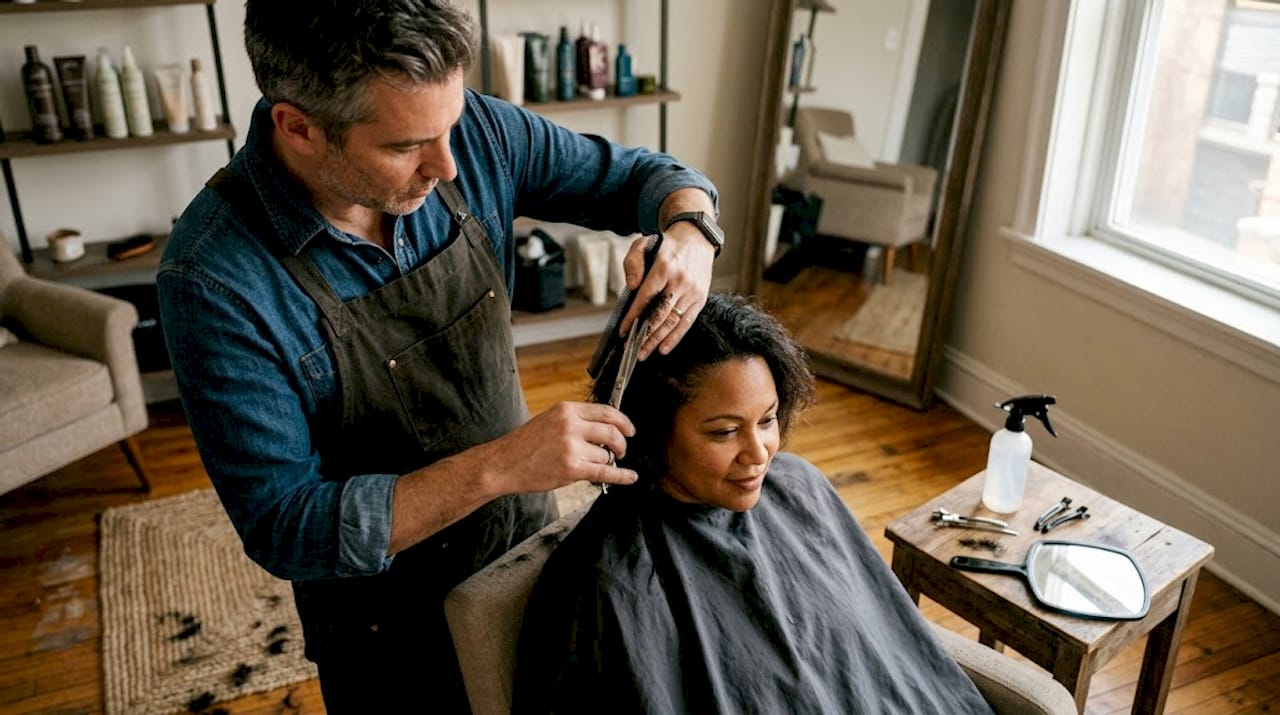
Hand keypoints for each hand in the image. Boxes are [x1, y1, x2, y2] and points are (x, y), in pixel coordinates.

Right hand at [480, 402, 637, 492]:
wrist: (503, 464)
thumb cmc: (524, 444)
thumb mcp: (550, 420)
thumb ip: (575, 420)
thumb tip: (604, 428)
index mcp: (566, 410)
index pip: (606, 411)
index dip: (623, 421)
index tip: (629, 430)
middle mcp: (570, 425)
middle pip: (611, 432)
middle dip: (621, 443)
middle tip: (622, 450)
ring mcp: (571, 447)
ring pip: (606, 455)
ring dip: (608, 462)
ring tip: (600, 465)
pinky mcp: (571, 468)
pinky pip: (605, 472)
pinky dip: (622, 476)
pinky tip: (629, 476)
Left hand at [618, 223, 714, 358]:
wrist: (697, 239)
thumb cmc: (667, 245)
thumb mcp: (643, 244)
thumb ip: (633, 263)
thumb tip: (631, 286)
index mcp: (664, 267)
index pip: (646, 297)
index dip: (634, 316)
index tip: (624, 331)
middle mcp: (680, 281)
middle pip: (660, 314)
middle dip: (644, 334)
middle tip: (631, 348)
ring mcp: (692, 291)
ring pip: (672, 321)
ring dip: (657, 340)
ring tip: (644, 353)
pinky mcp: (700, 299)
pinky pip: (687, 322)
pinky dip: (675, 337)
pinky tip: (663, 348)